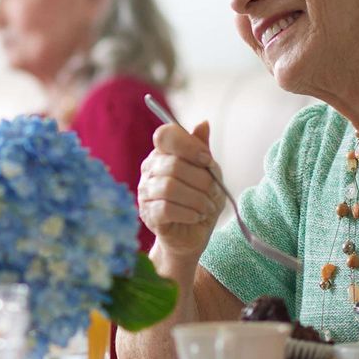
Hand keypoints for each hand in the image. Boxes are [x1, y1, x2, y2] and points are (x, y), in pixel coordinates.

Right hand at [138, 120, 224, 272]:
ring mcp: (145, 192)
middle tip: (214, 193)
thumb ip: (202, 150)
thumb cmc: (199, 201)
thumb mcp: (208, 174)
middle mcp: (149, 169)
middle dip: (202, 180)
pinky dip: (189, 212)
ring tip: (207, 208)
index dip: (188, 145)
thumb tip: (203, 123)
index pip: (165, 135)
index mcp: (162, 153)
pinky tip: (197, 216)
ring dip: (197, 199)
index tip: (207, 160)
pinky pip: (167, 208)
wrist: (191, 236)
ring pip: (170, 187)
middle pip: (174, 164)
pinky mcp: (148, 214)